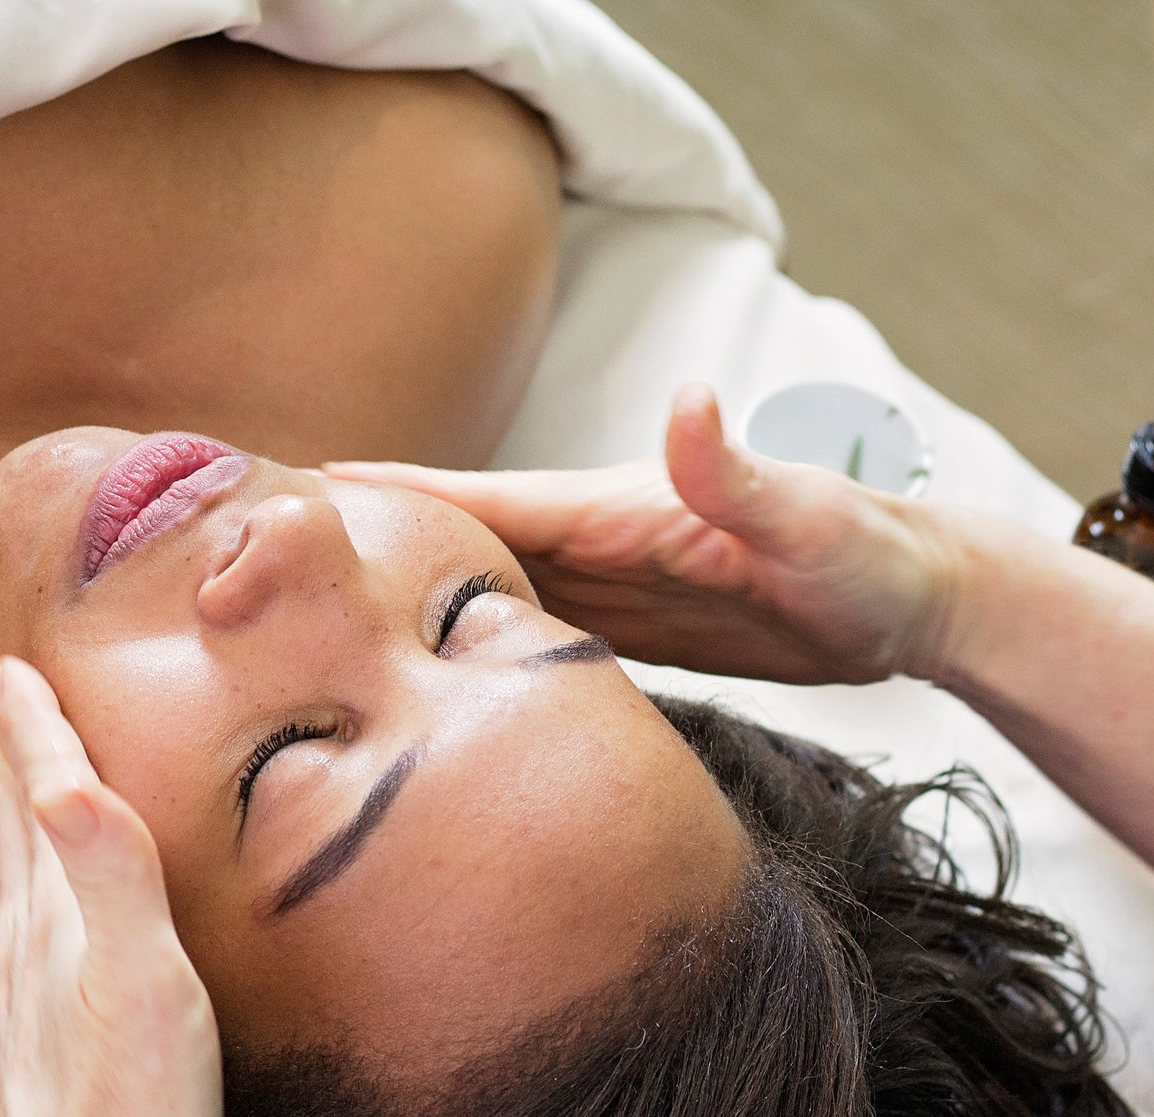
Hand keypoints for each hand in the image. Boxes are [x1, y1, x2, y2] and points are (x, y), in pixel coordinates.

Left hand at [0, 653, 223, 1116]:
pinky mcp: (35, 1046)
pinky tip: (12, 910)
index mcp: (56, 919)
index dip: (26, 727)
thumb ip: (113, 875)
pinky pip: (8, 932)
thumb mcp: (145, 981)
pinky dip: (3, 888)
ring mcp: (24, 1000)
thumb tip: (70, 783)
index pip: (39, 797)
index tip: (0, 659)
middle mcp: (27, 949)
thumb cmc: (130, 1112)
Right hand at [324, 382, 970, 683]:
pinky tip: (404, 680)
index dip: (375, 494)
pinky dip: (449, 653)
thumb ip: (734, 474)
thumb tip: (684, 398)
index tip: (277, 492)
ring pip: (466, 595)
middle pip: (444, 543)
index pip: (469, 497)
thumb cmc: (870, 556)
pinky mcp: (618, 636)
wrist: (915, 601)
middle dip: (349, 545)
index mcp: (607, 510)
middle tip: (238, 565)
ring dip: (386, 604)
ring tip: (291, 625)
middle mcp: (586, 544)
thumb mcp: (809, 519)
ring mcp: (596, 590)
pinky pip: (511, 644)